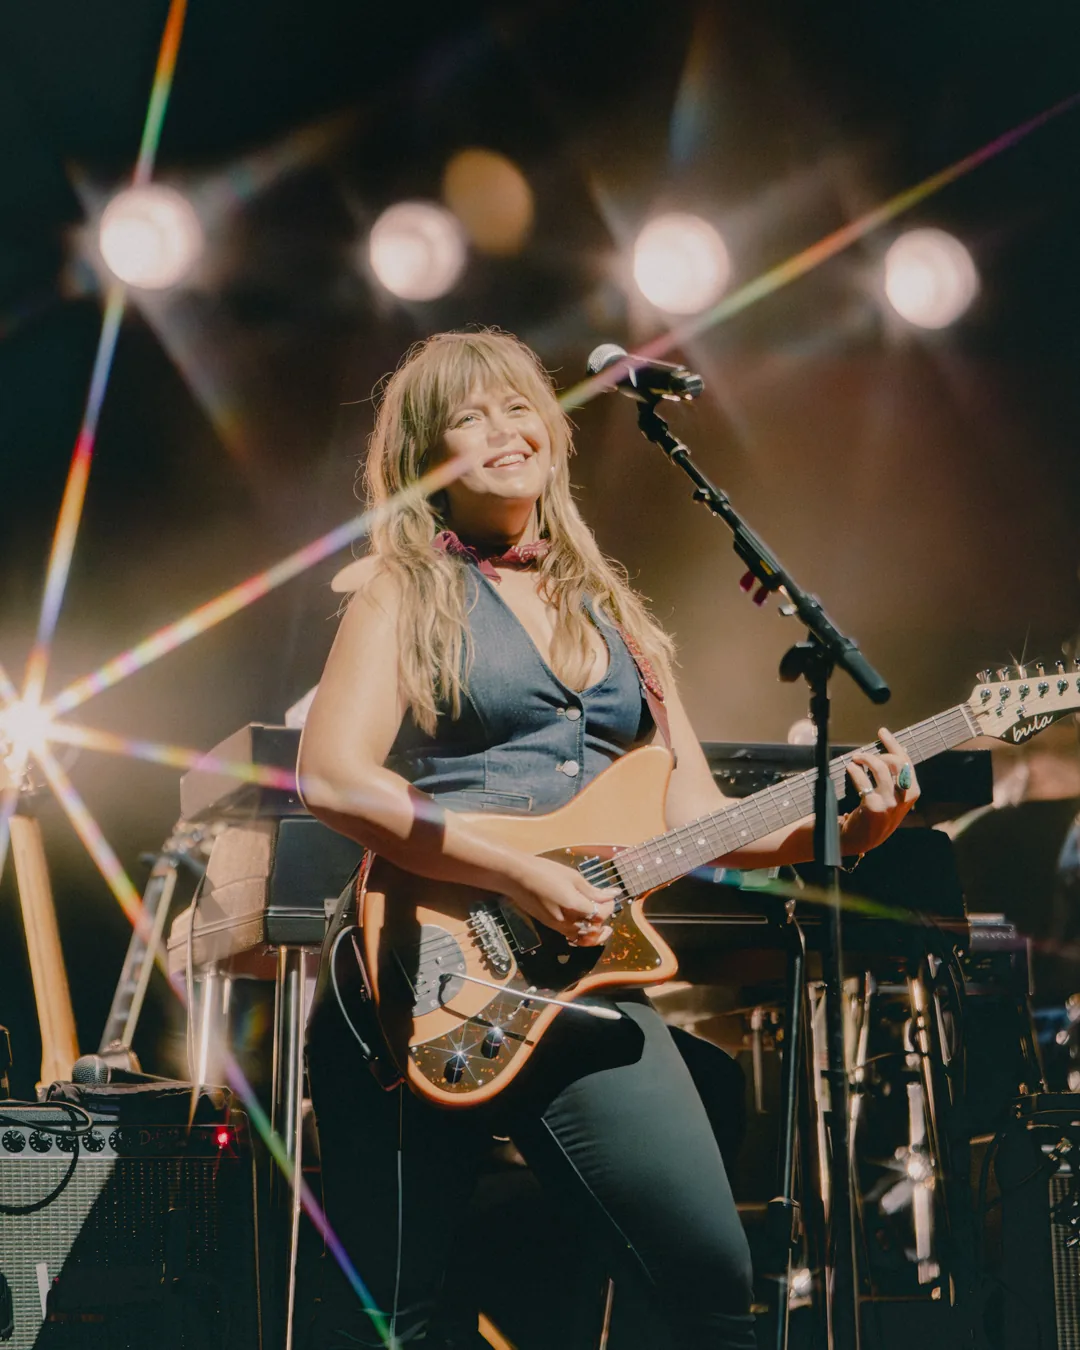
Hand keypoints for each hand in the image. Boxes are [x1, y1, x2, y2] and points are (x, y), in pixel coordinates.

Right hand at [504, 853, 616, 946]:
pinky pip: (573, 937)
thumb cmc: (545, 872)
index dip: (609, 906)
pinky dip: (584, 936)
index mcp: (574, 906)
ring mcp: (559, 926)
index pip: (600, 914)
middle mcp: (568, 921)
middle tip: (606, 903)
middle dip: (604, 917)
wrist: (518, 878)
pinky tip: (586, 925)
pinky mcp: (552, 927)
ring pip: (584, 938)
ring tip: (603, 923)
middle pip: (594, 927)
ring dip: (596, 931)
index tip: (610, 895)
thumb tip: (614, 894)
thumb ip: (593, 890)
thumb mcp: (572, 877)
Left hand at [840, 727, 918, 855]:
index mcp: (913, 792)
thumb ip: (895, 779)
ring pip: (881, 769)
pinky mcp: (874, 807)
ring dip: (865, 758)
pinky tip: (850, 768)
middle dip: (879, 752)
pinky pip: (864, 781)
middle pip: (896, 762)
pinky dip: (856, 771)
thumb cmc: (874, 815)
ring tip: (855, 758)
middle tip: (862, 754)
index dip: (893, 744)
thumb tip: (890, 751)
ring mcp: (890, 803)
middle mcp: (905, 798)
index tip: (882, 732)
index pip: (906, 762)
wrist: (860, 839)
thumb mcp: (892, 798)